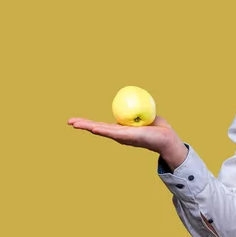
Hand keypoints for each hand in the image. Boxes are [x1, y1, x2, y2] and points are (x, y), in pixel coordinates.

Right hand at [68, 115, 187, 168]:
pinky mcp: (128, 137)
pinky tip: (94, 128)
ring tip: (75, 124)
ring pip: (102, 131)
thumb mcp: (145, 115)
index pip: (102, 126)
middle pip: (97, 129)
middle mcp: (119, 135)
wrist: (166, 137)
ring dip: (88, 127)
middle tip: (69, 121)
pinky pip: (114, 133)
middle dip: (83, 125)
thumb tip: (134, 99)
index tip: (77, 120)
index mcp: (120, 131)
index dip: (89, 123)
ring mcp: (122, 137)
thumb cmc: (157, 127)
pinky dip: (103, 130)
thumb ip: (138, 109)